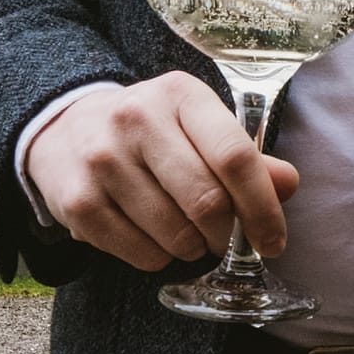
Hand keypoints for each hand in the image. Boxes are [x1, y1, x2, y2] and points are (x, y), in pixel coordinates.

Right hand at [25, 72, 298, 271]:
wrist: (65, 130)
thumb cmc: (150, 133)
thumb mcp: (197, 126)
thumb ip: (244, 156)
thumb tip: (287, 184)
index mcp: (179, 94)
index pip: (234, 156)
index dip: (262, 207)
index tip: (274, 241)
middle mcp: (136, 118)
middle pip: (206, 201)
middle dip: (227, 235)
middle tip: (225, 241)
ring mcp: (102, 159)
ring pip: (174, 233)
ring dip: (193, 248)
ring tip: (187, 235)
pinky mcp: (77, 200)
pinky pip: (139, 253)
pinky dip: (157, 258)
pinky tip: (152, 238)